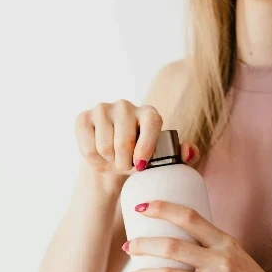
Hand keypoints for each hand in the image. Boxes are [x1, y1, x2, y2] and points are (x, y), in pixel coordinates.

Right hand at [74, 100, 198, 174]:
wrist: (111, 161)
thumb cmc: (140, 159)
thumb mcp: (162, 159)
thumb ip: (181, 156)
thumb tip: (188, 151)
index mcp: (149, 113)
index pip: (151, 123)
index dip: (147, 145)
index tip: (141, 164)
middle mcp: (125, 105)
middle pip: (124, 140)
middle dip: (124, 162)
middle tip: (126, 166)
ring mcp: (102, 109)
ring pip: (104, 146)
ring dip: (109, 161)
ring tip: (114, 160)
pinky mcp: (83, 118)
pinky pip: (88, 147)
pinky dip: (94, 160)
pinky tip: (99, 157)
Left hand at [123, 200, 271, 271]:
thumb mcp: (237, 258)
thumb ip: (211, 250)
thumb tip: (176, 245)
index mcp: (225, 243)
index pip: (190, 217)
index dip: (162, 208)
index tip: (141, 207)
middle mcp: (221, 261)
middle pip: (172, 246)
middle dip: (143, 245)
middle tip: (128, 248)